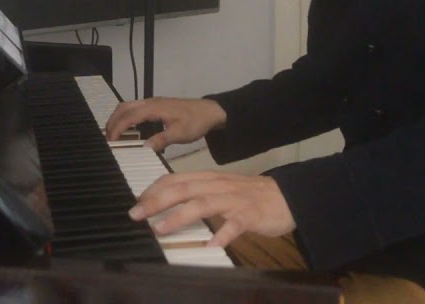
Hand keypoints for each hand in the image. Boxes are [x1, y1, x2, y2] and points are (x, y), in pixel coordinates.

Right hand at [105, 97, 226, 151]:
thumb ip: (161, 140)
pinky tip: (127, 128)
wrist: (210, 111)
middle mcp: (151, 102)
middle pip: (124, 107)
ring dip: (118, 117)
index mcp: (154, 108)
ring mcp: (153, 102)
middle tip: (107, 138)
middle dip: (113, 121)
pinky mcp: (156, 105)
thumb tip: (143, 148)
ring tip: (113, 133)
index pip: (129, 116)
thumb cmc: (195, 122)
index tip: (110, 141)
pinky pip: (135, 107)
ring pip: (129, 106)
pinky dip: (126, 116)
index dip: (117, 127)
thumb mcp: (179, 134)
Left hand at [128, 170, 295, 247]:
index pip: (176, 180)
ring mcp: (235, 200)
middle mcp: (218, 186)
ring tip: (161, 229)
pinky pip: (235, 224)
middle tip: (136, 214)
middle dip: (157, 201)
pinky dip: (223, 234)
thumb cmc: (250, 195)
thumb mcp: (221, 189)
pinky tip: (211, 245)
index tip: (137, 202)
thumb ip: (198, 194)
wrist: (288, 196)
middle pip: (183, 189)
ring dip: (180, 216)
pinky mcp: (251, 215)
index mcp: (210, 179)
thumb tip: (169, 203)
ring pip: (203, 204)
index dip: (154, 190)